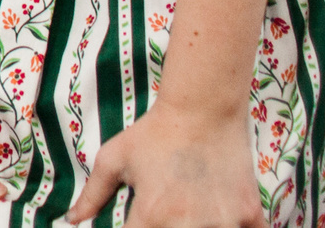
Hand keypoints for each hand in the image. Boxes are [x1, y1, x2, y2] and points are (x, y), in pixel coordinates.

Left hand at [63, 101, 260, 226]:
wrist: (204, 107)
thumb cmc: (154, 133)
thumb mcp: (114, 158)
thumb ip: (93, 194)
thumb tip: (73, 219)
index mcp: (152, 216)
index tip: (138, 221)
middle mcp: (188, 225)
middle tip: (169, 211)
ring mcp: (224, 222)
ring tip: (194, 211)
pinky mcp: (251, 216)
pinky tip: (223, 216)